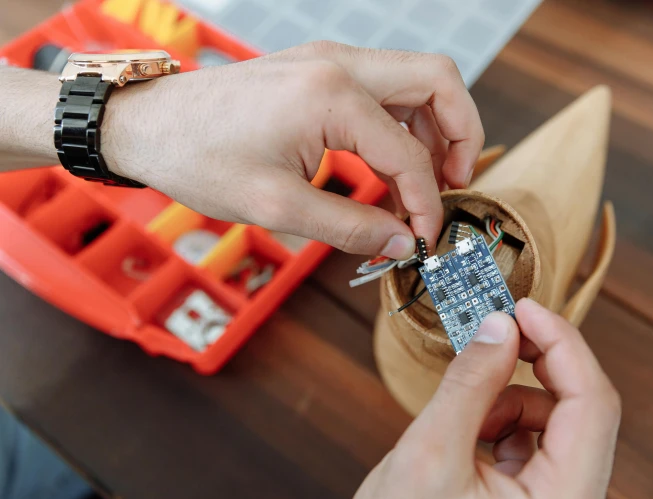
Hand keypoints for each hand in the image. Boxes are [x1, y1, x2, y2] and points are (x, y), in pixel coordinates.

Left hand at [101, 42, 483, 257]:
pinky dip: (402, 122)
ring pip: (416, 79)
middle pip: (438, 80)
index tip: (424, 237)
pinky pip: (384, 88)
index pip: (410, 150)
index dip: (427, 200)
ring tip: (425, 181)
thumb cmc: (199, 158)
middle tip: (453, 184)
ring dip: (435, 126)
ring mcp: (330, 61)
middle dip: (461, 134)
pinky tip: (390, 165)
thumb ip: (350, 227)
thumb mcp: (276, 207)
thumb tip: (403, 242)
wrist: (149, 125)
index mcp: (332, 95)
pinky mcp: (319, 70)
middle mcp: (340, 64)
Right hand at [346, 298, 620, 498]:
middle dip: (536, 366)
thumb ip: (469, 385)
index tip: (523, 308)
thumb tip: (499, 327)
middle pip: (582, 411)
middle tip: (497, 333)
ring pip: (556, 424)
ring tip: (465, 418)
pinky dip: (503, 422)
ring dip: (512, 399)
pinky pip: (536, 442)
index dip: (563, 344)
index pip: (593, 404)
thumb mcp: (428, 456)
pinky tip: (470, 437)